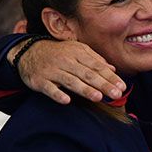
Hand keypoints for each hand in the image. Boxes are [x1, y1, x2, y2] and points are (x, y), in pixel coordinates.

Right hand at [6, 39, 125, 103]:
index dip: (110, 77)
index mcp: (78, 53)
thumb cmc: (59, 53)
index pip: (97, 66)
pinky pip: (49, 88)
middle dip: (103, 84)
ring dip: (85, 89)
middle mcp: (66, 61)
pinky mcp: (40, 80)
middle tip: (116, 94)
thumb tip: (113, 68)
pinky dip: (57, 94)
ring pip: (71, 81)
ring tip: (98, 97)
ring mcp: (53, 71)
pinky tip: (67, 100)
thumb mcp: (77, 50)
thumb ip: (95, 59)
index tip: (122, 86)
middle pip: (87, 74)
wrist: (29, 52)